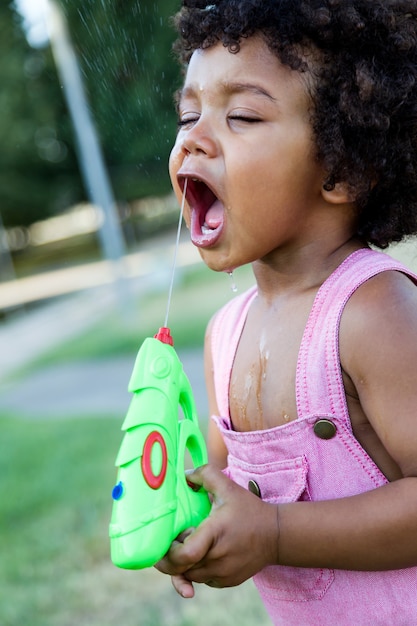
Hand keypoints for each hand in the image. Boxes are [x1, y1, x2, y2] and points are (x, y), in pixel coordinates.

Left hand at [155, 464, 278, 595]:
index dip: (170, 552)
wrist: (276, 535)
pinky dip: (197, 570)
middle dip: (172, 558)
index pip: (185, 555)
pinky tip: (202, 554)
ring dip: (184, 564)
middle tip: (172, 543)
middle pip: (182, 568)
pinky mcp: (227, 581)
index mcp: (215, 534)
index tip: (169, 540)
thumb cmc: (250, 510)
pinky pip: (202, 580)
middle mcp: (218, 558)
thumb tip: (185, 475)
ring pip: (191, 576)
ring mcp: (223, 573)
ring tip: (189, 545)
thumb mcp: (229, 487)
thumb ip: (206, 474)